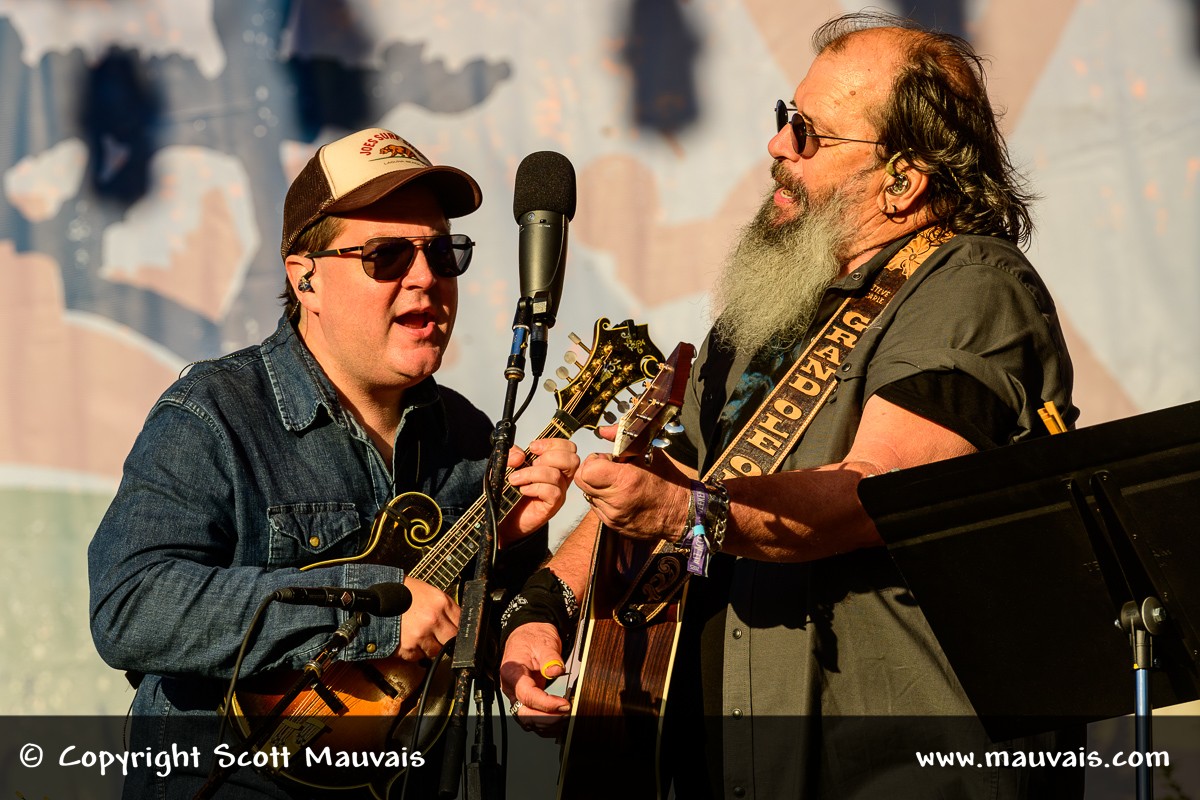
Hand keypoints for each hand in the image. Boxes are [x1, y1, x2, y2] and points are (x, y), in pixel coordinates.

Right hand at [394, 578, 459, 661]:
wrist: (374, 599)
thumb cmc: (400, 593)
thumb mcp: (428, 592)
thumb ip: (444, 607)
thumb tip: (457, 622)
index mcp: (440, 603)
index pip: (461, 624)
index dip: (458, 629)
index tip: (454, 631)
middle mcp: (432, 620)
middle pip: (451, 640)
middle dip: (446, 640)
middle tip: (437, 636)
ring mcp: (420, 635)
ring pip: (436, 652)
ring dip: (429, 647)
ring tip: (418, 635)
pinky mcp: (408, 648)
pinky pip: (419, 657)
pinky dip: (415, 651)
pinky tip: (408, 639)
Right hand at [499, 622, 570, 735]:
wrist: (529, 634)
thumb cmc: (534, 638)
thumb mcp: (544, 643)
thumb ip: (550, 657)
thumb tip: (556, 671)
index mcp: (512, 672)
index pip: (527, 695)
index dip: (546, 704)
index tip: (565, 704)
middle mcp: (512, 688)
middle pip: (524, 713)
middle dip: (547, 719)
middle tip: (567, 714)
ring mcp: (517, 696)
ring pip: (527, 720)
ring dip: (547, 724)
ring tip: (566, 718)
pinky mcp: (525, 700)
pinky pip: (532, 718)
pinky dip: (545, 724)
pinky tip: (559, 720)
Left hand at [500, 438, 579, 544]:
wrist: (505, 518)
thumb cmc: (510, 492)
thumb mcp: (506, 467)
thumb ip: (511, 455)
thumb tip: (520, 456)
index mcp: (553, 464)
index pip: (568, 447)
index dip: (553, 443)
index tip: (532, 448)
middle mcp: (560, 478)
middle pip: (572, 459)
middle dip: (549, 456)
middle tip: (530, 463)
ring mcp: (558, 492)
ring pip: (556, 475)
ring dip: (532, 473)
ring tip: (515, 479)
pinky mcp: (552, 506)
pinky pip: (552, 492)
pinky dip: (534, 487)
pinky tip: (523, 490)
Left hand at [574, 447, 690, 541]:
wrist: (680, 512)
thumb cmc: (667, 481)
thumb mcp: (649, 452)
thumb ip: (621, 438)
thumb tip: (603, 430)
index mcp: (625, 481)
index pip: (587, 470)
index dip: (594, 461)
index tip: (608, 460)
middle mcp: (616, 501)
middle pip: (582, 482)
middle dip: (592, 472)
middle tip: (610, 470)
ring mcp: (613, 516)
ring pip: (587, 495)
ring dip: (597, 486)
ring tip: (617, 483)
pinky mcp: (613, 525)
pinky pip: (597, 507)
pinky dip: (603, 499)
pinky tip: (620, 495)